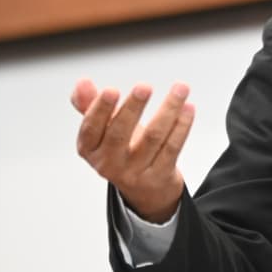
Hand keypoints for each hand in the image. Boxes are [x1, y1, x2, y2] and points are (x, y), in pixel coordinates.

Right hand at [71, 78, 194, 222]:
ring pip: (153, 137)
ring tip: (180, 88)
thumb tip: (82, 83)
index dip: (100, 109)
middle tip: (144, 87)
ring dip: (168, 110)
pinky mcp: (160, 175)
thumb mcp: (103, 130)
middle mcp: (109, 164)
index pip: (91, 129)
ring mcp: (135, 172)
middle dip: (133, 108)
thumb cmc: (123, 150)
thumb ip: (91, 105)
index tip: (111, 90)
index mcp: (90, 149)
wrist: (146, 189)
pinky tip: (188, 108)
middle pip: (120, 134)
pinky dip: (182, 126)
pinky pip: (172, 147)